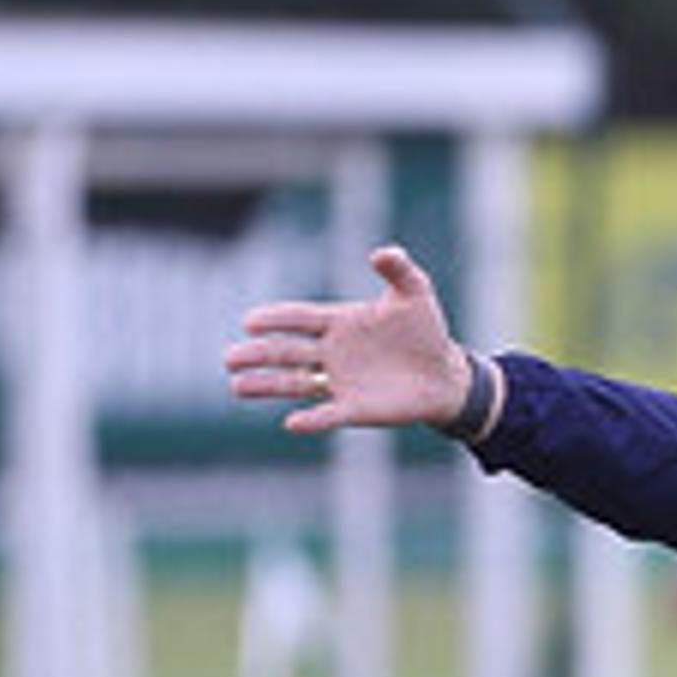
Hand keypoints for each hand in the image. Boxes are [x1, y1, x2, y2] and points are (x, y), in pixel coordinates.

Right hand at [224, 245, 476, 436]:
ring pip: (295, 382)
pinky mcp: (355, 408)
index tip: (249, 323)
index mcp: (338, 322)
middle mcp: (332, 352)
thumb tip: (384, 253)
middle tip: (229, 359)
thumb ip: (399, 271)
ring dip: (267, 385)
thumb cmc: (426, 330)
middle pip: (286, 352)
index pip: (299, 318)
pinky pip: (328, 414)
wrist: (446, 374)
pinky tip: (291, 423)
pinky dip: (312, 420)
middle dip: (258, 355)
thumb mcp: (416, 294)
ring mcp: (340, 381)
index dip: (275, 320)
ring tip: (237, 386)